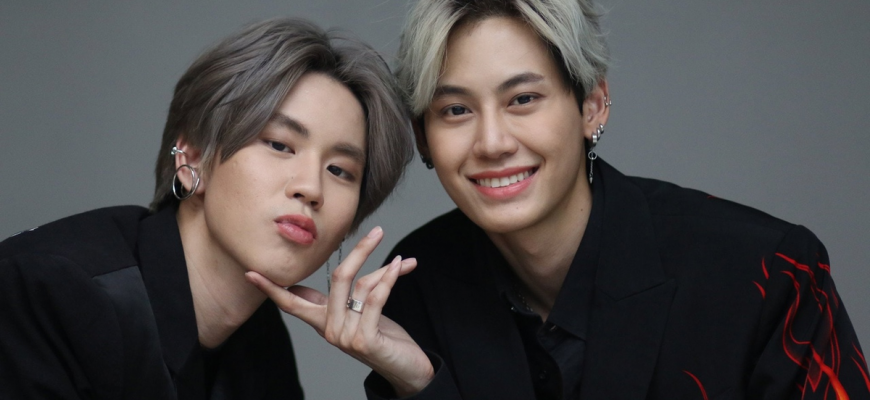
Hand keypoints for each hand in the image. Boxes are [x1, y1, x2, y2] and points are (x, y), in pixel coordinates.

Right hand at [246, 226, 434, 395]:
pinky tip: (403, 266)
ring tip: (403, 261)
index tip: (251, 273)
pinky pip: (376, 299)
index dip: (271, 288)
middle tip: (377, 231)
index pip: (291, 302)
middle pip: (338, 278)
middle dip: (359, 251)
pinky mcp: (364, 341)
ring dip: (386, 270)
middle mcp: (330, 331)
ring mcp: (346, 338)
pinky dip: (391, 279)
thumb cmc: (383, 338)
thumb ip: (345, 296)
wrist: (406, 369)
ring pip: (362, 286)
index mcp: (323, 323)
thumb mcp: (358, 314)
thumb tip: (328, 275)